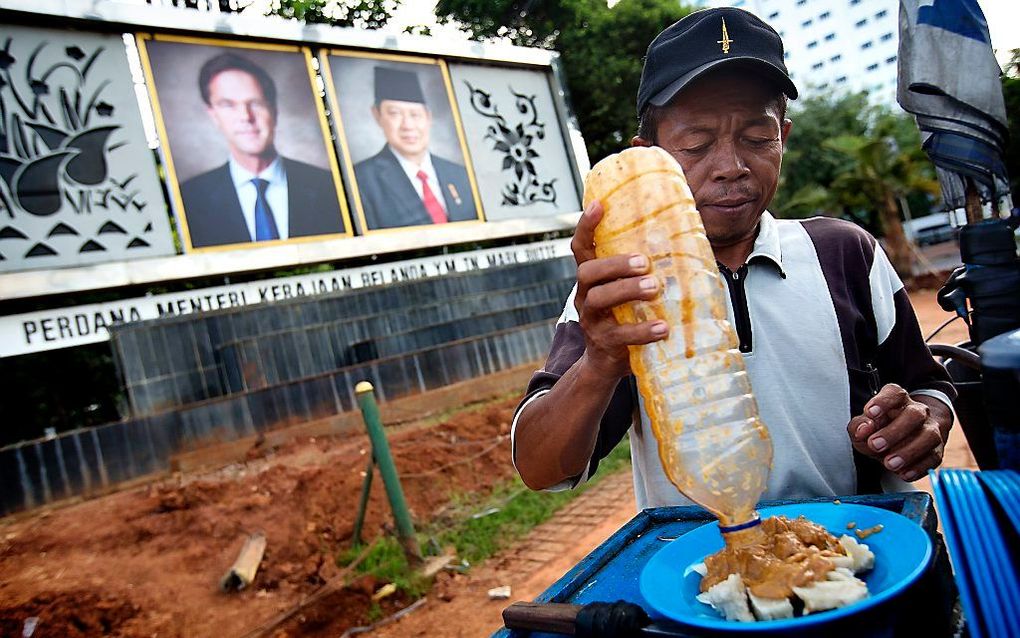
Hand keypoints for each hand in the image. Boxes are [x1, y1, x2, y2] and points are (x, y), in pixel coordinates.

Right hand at [570, 199, 668, 378]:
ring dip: (627, 290)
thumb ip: (641, 273)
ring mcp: (592, 320)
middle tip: (644, 262)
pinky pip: (619, 335)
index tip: (599, 205)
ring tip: (654, 288)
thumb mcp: (626, 294)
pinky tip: (663, 328)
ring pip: (600, 299)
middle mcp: (585, 296)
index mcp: (591, 280)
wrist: (606, 364)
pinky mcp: (604, 343)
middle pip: (588, 272)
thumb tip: (684, 240)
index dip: (587, 225)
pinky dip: (643, 331)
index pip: (581, 247)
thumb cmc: (624, 319)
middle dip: (615, 264)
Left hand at [847, 384, 950, 481]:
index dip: (883, 401)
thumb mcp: (863, 426)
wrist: (902, 440)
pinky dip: (918, 467)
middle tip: (875, 445)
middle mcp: (918, 411)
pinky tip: (904, 473)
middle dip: (894, 431)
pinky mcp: (937, 450)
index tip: (870, 413)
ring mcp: (931, 430)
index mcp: (897, 400)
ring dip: (909, 451)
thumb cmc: (879, 430)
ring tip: (890, 464)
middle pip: (915, 414)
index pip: (895, 393)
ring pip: (929, 436)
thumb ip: (859, 426)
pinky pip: (934, 457)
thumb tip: (864, 430)